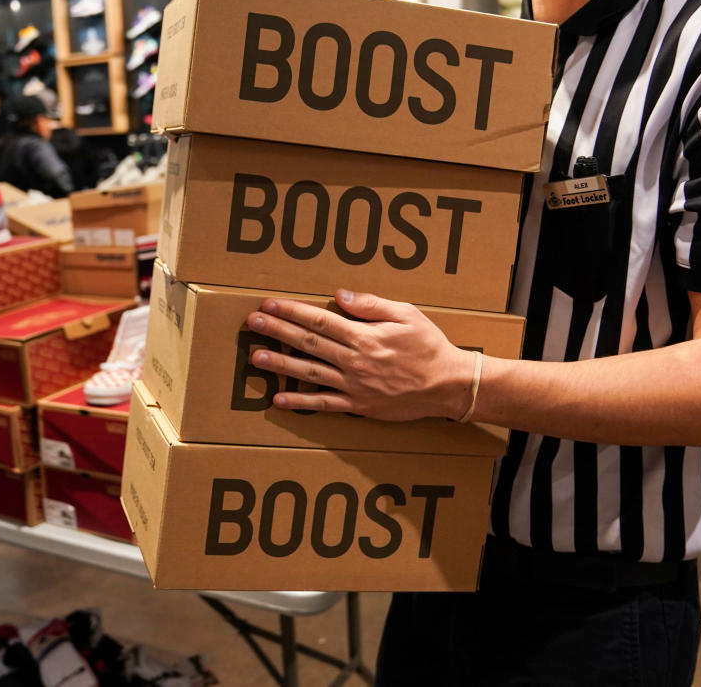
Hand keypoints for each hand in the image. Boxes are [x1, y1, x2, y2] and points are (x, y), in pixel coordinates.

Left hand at [246, 289, 472, 421]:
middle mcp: (354, 360)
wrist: (448, 385)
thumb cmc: (429, 345)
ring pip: (309, 372)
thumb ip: (371, 304)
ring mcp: (354, 385)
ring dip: (281, 364)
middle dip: (277, 331)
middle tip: (252, 323)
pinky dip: (300, 401)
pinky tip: (278, 398)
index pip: (319, 320)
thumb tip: (340, 295)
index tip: (270, 304)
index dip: (292, 312)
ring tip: (255, 356)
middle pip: (308, 343)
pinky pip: (324, 404)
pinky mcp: (359, 405)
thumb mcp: (406, 314)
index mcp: (364, 336)